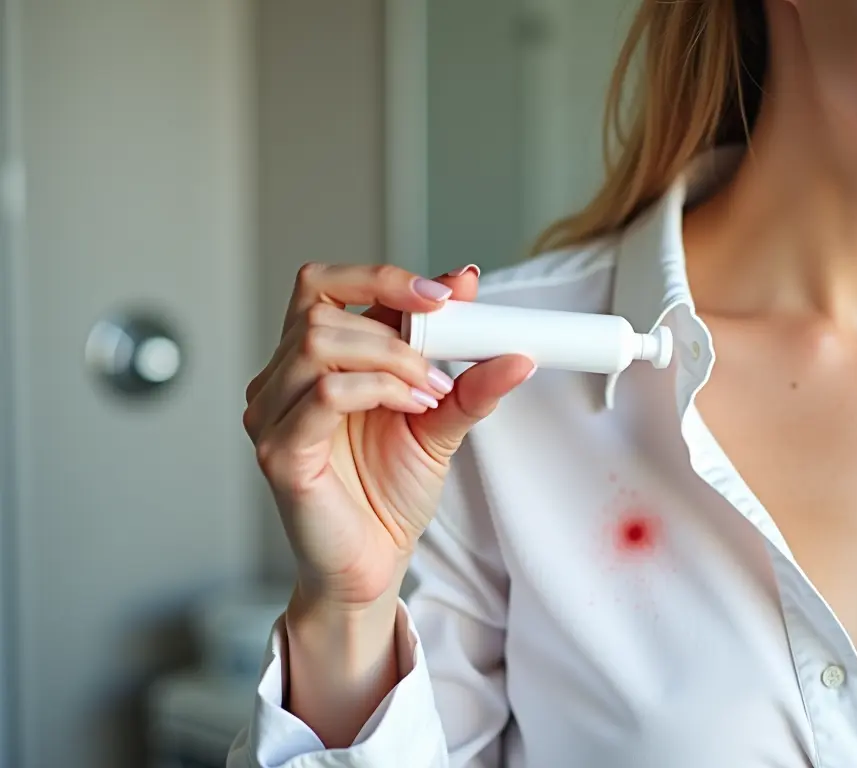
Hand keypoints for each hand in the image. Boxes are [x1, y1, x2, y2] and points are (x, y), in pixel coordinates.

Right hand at [243, 263, 533, 609]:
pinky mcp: (280, 452)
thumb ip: (464, 375)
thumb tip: (505, 335)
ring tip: (430, 394)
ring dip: (392, 359)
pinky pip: (323, 394)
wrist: (374, 566)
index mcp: (313, 361)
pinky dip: (378, 389)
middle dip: (395, 328)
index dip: (382, 277)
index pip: (323, 283)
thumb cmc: (389, 493)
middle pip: (320, 309)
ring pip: (318, 344)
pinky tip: (412, 408)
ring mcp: (271, 415)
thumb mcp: (439, 419)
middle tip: (442, 367)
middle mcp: (281, 381)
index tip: (447, 293)